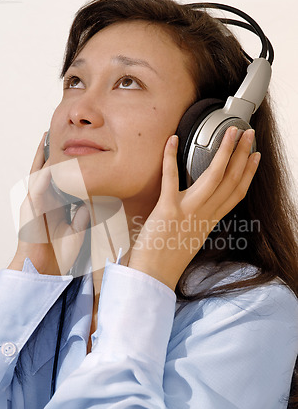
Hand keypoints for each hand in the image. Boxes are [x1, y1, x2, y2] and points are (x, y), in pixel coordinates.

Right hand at [8, 133, 89, 274]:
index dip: (65, 165)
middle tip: (56, 132)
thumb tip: (90, 202)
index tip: (74, 150)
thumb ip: (82, 215)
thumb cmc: (59, 254)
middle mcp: (43, 202)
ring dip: (43, 155)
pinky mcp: (29, 208)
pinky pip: (36, 184)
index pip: (59, 179)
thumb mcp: (77, 230)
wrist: (45, 270)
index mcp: (54, 206)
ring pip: (39, 173)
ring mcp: (35, 203)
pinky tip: (48, 156)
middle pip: (47, 172)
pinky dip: (42, 170)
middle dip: (51, 153)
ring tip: (47, 136)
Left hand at [128, 127, 260, 289]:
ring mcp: (188, 211)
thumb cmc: (168, 259)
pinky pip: (170, 177)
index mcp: (210, 221)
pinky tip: (173, 140)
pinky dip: (170, 157)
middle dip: (242, 153)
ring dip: (224, 151)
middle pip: (230, 180)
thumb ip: (198, 221)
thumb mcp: (191, 239)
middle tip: (248, 134)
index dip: (248, 173)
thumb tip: (198, 208)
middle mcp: (204, 214)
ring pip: (213, 176)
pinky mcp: (168, 209)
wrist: (154, 276)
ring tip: (230, 132)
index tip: (255, 157)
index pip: (236, 193)